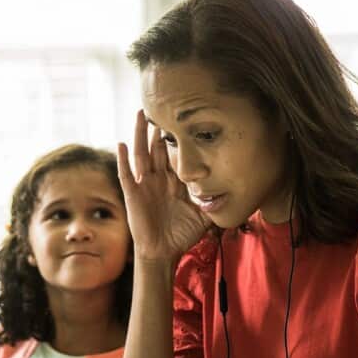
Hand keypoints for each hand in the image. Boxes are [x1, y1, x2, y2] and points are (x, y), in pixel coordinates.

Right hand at [118, 110, 212, 262]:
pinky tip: (121, 144)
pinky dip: (122, 159)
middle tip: (161, 105)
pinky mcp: (133, 194)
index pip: (174, 154)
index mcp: (174, 181)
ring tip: (141, 114)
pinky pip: (126, 174)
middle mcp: (158, 179)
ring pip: (141, 154)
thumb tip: (236, 193)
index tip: (182, 117)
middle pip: (156, 147)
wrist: (163, 252)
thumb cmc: (182, 234)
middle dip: (158, 128)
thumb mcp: (204, 215)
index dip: (176, 137)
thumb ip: (216, 202)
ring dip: (140, 134)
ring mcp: (144, 185)